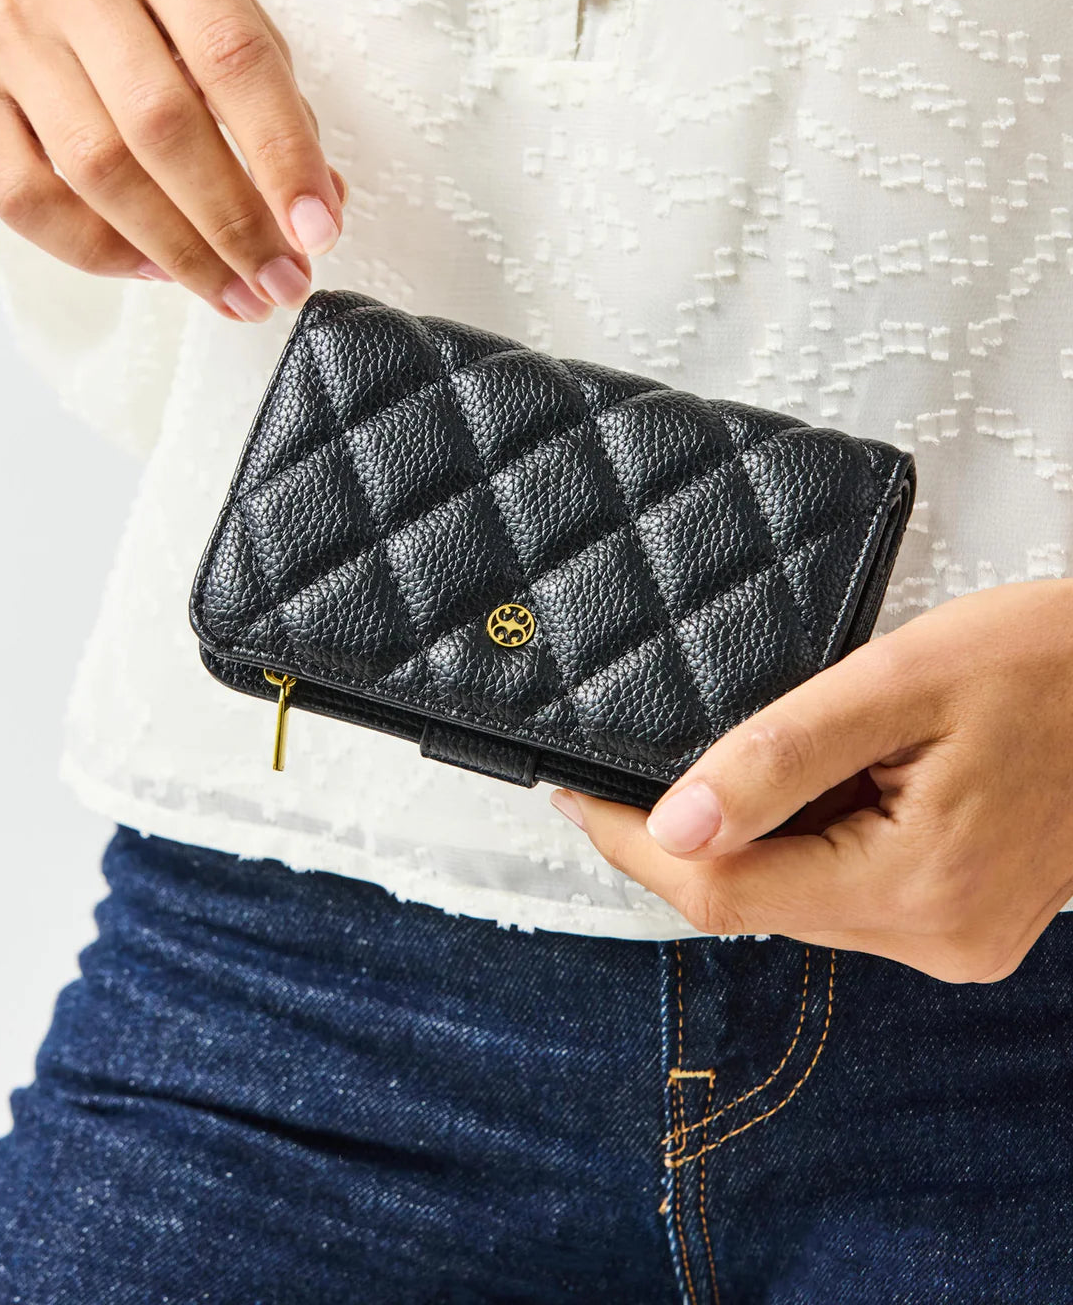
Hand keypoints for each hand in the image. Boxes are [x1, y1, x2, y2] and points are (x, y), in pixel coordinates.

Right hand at [0, 0, 346, 321]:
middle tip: (280, 281)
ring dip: (178, 252)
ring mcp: (15, 40)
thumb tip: (320, 207)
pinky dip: (97, 250)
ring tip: (233, 292)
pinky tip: (153, 268)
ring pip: (95, 171)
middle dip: (234, 226)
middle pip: (161, 128)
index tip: (316, 229)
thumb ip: (279, 107)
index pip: (232, 58)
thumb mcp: (232, 16)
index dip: (282, 155)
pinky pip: (26, 198)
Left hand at [552, 580, 1072, 981]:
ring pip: (797, 898)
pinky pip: (847, 890)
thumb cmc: (1048, 660)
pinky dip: (807, 840)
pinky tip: (813, 783)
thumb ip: (777, 756)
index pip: (723, 892)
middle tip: (628, 765)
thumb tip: (670, 822)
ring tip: (740, 757)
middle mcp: (936, 937)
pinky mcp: (963, 918)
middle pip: (755, 903)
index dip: (632, 843)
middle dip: (684, 837)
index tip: (573, 791)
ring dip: (750, 835)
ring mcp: (955, 937)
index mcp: (918, 887)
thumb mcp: (898, 684)